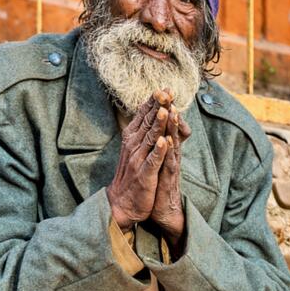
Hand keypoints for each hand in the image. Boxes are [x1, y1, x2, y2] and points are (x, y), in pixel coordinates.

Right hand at [106, 91, 170, 230]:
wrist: (122, 202)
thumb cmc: (132, 173)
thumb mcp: (136, 149)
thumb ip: (145, 131)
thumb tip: (153, 112)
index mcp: (132, 137)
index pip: (144, 115)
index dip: (154, 102)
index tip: (165, 88)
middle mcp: (133, 145)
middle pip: (148, 122)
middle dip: (158, 106)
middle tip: (167, 91)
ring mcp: (138, 159)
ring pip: (150, 138)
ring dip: (158, 124)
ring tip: (166, 109)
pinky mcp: (145, 174)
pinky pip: (153, 160)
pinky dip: (158, 150)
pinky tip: (164, 141)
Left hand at [150, 100, 190, 248]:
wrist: (163, 211)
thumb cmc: (159, 185)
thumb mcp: (158, 161)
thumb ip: (161, 145)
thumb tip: (159, 130)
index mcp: (165, 149)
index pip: (165, 125)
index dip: (164, 108)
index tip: (161, 90)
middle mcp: (170, 154)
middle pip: (171, 129)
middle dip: (169, 110)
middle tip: (169, 92)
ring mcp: (171, 166)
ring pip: (173, 143)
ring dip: (172, 128)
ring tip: (172, 111)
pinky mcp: (168, 179)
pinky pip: (169, 163)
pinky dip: (168, 152)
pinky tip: (167, 141)